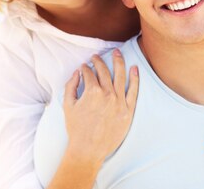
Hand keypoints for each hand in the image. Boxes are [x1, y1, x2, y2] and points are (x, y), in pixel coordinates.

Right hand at [63, 49, 138, 166]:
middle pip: (104, 71)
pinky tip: (134, 68)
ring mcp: (119, 101)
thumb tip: (76, 72)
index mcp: (92, 92)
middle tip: (96, 56)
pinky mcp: (128, 110)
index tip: (84, 67)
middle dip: (99, 61)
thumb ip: (70, 86)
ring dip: (118, 62)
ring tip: (117, 53)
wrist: (88, 150)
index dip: (85, 68)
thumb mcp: (68, 106)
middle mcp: (107, 94)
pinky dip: (135, 78)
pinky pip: (134, 90)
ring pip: (120, 76)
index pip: (89, 73)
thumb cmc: (76, 129)